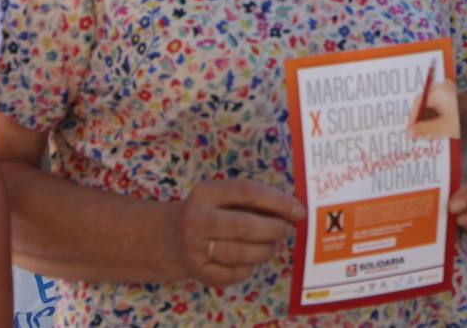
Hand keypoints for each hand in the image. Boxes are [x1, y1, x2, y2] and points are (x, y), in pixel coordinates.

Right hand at [164, 178, 304, 286]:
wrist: (167, 237)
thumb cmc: (207, 212)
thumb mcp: (221, 196)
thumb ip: (252, 200)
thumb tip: (292, 210)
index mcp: (206, 193)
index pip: (247, 192)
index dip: (277, 201)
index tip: (299, 210)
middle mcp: (196, 220)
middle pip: (244, 226)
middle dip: (274, 229)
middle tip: (288, 230)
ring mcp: (194, 248)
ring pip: (240, 253)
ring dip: (265, 249)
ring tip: (272, 244)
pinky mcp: (197, 272)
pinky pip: (234, 274)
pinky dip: (250, 267)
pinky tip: (252, 258)